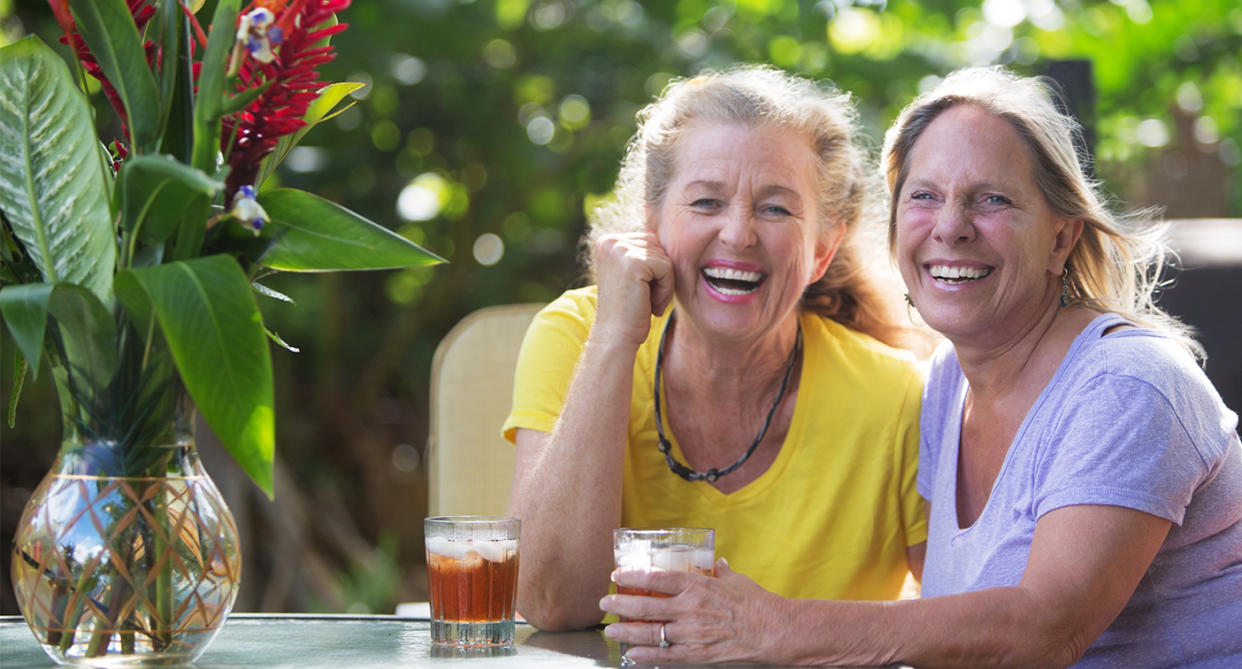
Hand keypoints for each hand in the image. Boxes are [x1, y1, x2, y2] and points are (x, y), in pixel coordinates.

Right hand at [592, 232, 674, 348]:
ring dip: (663, 284)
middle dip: (659, 276)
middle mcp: (610, 241)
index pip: (650, 241)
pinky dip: (665, 290)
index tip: (637, 291)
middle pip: (658, 247)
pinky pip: (667, 269)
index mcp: (607, 241)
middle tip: (643, 299)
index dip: (653, 270)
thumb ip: (643, 252)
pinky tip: (650, 304)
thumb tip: (668, 235)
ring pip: (665, 258)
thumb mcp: (631, 274)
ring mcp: (620, 250)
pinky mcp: (634, 262)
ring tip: (646, 302)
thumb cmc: (628, 310)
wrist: (615, 336)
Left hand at [599, 558, 788, 664]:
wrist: (775, 632)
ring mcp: (691, 634)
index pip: (656, 578)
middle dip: (621, 604)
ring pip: (650, 632)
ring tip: (612, 630)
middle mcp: (689, 608)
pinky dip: (646, 656)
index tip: (617, 575)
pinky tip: (632, 655)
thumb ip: (721, 573)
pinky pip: (665, 656)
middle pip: (646, 605)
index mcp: (697, 586)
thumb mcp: (736, 580)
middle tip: (605, 603)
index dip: (632, 576)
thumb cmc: (758, 604)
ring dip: (627, 631)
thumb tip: (717, 564)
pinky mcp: (697, 655)